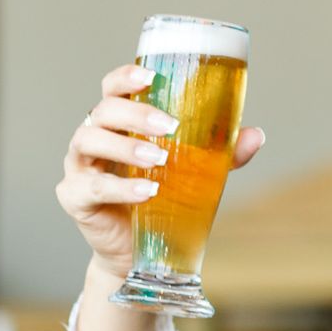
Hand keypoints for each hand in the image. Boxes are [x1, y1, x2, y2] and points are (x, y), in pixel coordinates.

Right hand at [58, 63, 265, 276]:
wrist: (138, 253)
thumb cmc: (161, 200)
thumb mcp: (194, 172)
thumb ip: (220, 153)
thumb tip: (256, 135)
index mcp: (117, 123)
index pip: (113, 88)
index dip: (126, 77)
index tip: (151, 78)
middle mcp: (92, 138)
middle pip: (102, 111)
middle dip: (136, 114)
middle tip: (169, 127)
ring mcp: (79, 167)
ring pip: (89, 141)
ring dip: (125, 146)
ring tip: (159, 159)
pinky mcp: (75, 197)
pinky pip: (92, 187)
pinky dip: (121, 187)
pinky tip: (148, 192)